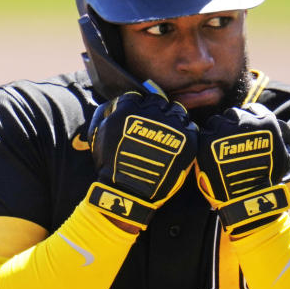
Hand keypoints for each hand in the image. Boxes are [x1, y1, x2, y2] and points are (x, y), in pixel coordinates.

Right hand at [85, 91, 197, 228]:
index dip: (138, 108)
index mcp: (129, 108)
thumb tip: (119, 101)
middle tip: (153, 128)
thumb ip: (107, 112)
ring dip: (172, 119)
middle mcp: (152, 113)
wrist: (130, 191)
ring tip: (167, 134)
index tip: (139, 119)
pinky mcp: (187, 139)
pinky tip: (177, 143)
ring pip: (177, 111)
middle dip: (155, 112)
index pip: (138, 97)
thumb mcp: (99, 134)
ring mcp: (171, 125)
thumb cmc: (111, 165)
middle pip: (159, 102)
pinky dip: (185, 132)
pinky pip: (190, 126)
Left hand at [194, 103, 289, 236]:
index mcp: (266, 122)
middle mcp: (245, 121)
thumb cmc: (268, 179)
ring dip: (218, 131)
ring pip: (217, 121)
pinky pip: (205, 133)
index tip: (245, 128)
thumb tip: (283, 133)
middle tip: (231, 140)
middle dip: (233, 125)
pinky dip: (207, 142)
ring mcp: (225, 129)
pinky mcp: (207, 140)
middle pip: (234, 114)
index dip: (249, 119)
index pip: (254, 110)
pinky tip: (210, 153)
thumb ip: (283, 139)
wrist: (248, 198)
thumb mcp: (285, 156)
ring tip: (219, 148)